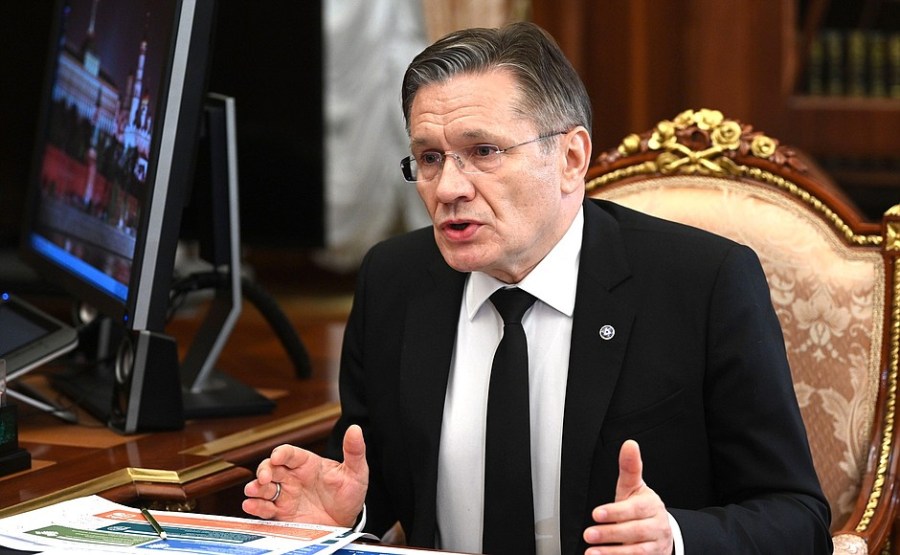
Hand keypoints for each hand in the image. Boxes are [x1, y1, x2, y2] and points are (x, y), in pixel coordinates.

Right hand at [242, 424, 368, 526]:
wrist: (347, 522)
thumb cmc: (349, 494)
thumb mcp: (356, 472)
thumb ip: (354, 451)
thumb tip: (355, 429)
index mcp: (308, 464)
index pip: (290, 453)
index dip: (281, 453)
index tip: (278, 457)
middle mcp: (293, 477)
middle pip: (271, 467)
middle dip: (263, 470)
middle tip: (264, 477)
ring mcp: (286, 495)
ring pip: (263, 487)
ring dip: (255, 487)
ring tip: (253, 491)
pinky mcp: (282, 514)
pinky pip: (264, 509)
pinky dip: (255, 507)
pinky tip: (251, 505)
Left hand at [583, 440, 672, 553]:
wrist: (661, 533)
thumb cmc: (641, 508)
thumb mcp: (635, 487)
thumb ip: (630, 468)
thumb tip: (629, 444)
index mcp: (651, 505)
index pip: (634, 509)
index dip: (616, 512)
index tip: (597, 513)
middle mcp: (656, 527)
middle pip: (635, 531)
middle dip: (610, 534)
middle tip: (589, 534)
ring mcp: (655, 546)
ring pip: (637, 551)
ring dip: (614, 553)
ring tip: (592, 552)